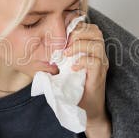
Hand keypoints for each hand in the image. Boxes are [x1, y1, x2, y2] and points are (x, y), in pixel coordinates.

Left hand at [63, 22, 111, 137]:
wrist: (89, 111)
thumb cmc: (76, 91)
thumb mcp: (64, 72)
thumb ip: (57, 61)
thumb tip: (37, 53)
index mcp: (91, 50)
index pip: (89, 28)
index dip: (77, 26)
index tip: (63, 34)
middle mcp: (99, 55)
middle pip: (95, 31)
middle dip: (78, 33)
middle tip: (65, 45)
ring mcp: (101, 65)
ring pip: (96, 44)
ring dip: (79, 45)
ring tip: (67, 55)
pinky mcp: (99, 76)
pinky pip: (95, 62)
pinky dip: (82, 61)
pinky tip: (73, 67)